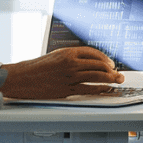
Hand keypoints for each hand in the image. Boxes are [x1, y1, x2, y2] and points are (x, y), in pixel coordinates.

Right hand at [0, 46, 124, 99]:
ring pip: (96, 77)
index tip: (110, 63)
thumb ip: (72, 57)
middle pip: (98, 65)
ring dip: (110, 79)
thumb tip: (89, 62)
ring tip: (117, 80)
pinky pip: (88, 89)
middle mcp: (71, 63)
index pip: (93, 53)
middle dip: (112, 70)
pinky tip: (105, 89)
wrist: (23, 78)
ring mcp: (70, 77)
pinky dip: (100, 89)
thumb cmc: (38, 67)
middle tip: (119, 73)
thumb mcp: (56, 56)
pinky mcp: (67, 89)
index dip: (105, 58)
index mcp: (68, 52)